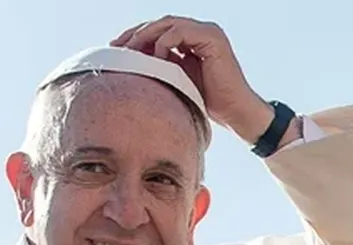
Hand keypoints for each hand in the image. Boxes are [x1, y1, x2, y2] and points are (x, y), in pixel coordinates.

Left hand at [111, 17, 276, 143]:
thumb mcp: (180, 80)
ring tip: (130, 52)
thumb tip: (135, 62)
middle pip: (160, 23)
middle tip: (116, 47)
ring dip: (145, 36)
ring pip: (167, 23)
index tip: (117, 49)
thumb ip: (164, 65)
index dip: (137, 36)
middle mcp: (201, 30)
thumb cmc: (211, 104)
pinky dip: (163, 44)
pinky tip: (156, 60)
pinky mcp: (212, 38)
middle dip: (136, 33)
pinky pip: (179, 33)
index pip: (160, 29)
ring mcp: (207, 32)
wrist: (236, 113)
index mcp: (194, 39)